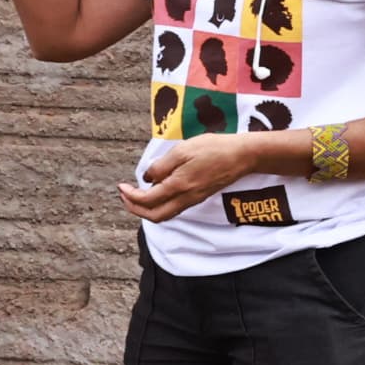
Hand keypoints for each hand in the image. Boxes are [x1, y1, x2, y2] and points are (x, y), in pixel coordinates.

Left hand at [119, 133, 270, 222]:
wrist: (243, 156)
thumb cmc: (214, 148)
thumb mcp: (182, 150)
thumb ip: (161, 166)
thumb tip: (147, 178)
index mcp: (179, 186)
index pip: (147, 200)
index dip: (130, 196)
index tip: (121, 186)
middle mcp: (185, 197)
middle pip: (155, 216)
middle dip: (135, 209)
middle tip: (124, 195)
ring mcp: (193, 199)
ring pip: (165, 214)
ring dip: (146, 209)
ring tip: (136, 195)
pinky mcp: (199, 196)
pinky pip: (174, 208)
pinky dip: (159, 205)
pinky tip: (156, 191)